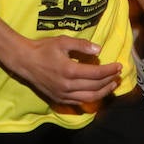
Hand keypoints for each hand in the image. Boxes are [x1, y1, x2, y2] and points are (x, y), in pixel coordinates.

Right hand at [6, 36, 121, 105]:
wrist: (24, 61)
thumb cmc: (43, 48)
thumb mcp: (62, 41)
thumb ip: (81, 45)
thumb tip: (99, 50)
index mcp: (69, 70)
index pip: (96, 73)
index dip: (109, 70)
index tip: (118, 66)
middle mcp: (67, 85)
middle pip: (95, 86)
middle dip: (109, 80)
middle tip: (118, 74)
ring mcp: (63, 94)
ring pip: (89, 98)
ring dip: (103, 92)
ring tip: (112, 85)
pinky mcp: (59, 99)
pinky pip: (79, 102)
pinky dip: (91, 98)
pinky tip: (97, 92)